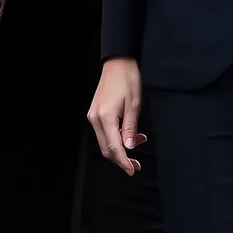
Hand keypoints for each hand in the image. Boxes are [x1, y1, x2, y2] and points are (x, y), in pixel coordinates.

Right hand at [88, 57, 146, 176]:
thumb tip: (129, 147)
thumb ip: (130, 128)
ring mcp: (93, 116)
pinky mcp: (96, 113)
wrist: (118, 63)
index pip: (113, 147)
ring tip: (138, 142)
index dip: (123, 161)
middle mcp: (95, 118)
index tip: (132, 170)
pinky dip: (116, 137)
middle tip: (136, 165)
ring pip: (105, 141)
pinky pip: (105, 132)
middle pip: (106, 148)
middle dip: (121, 159)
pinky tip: (129, 134)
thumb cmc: (128, 79)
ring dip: (120, 147)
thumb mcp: (134, 104)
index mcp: (105, 117)